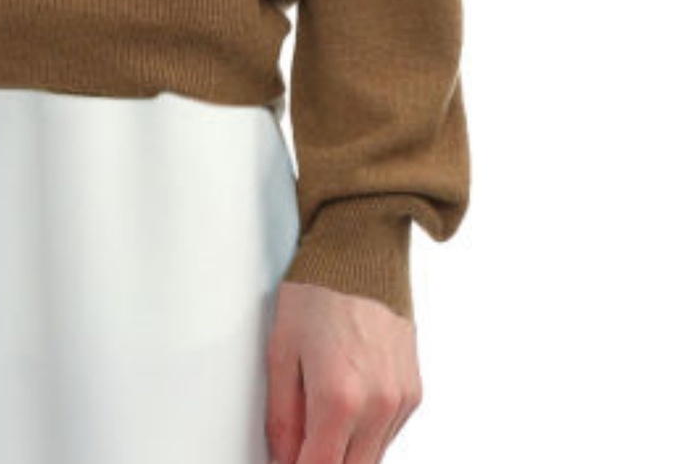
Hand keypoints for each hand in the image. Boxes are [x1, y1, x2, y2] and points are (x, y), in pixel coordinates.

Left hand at [264, 280, 420, 463]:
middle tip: (301, 445)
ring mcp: (401, 400)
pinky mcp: (414, 393)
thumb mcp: (281, 352)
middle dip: (323, 463)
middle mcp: (378, 405)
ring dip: (346, 453)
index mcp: (339, 398)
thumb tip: (283, 459)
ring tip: (319, 418)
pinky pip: (389, 435)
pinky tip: (347, 406)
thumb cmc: (317, 292)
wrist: (361, 252)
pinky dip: (366, 434)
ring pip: (373, 459)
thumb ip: (282, 418)